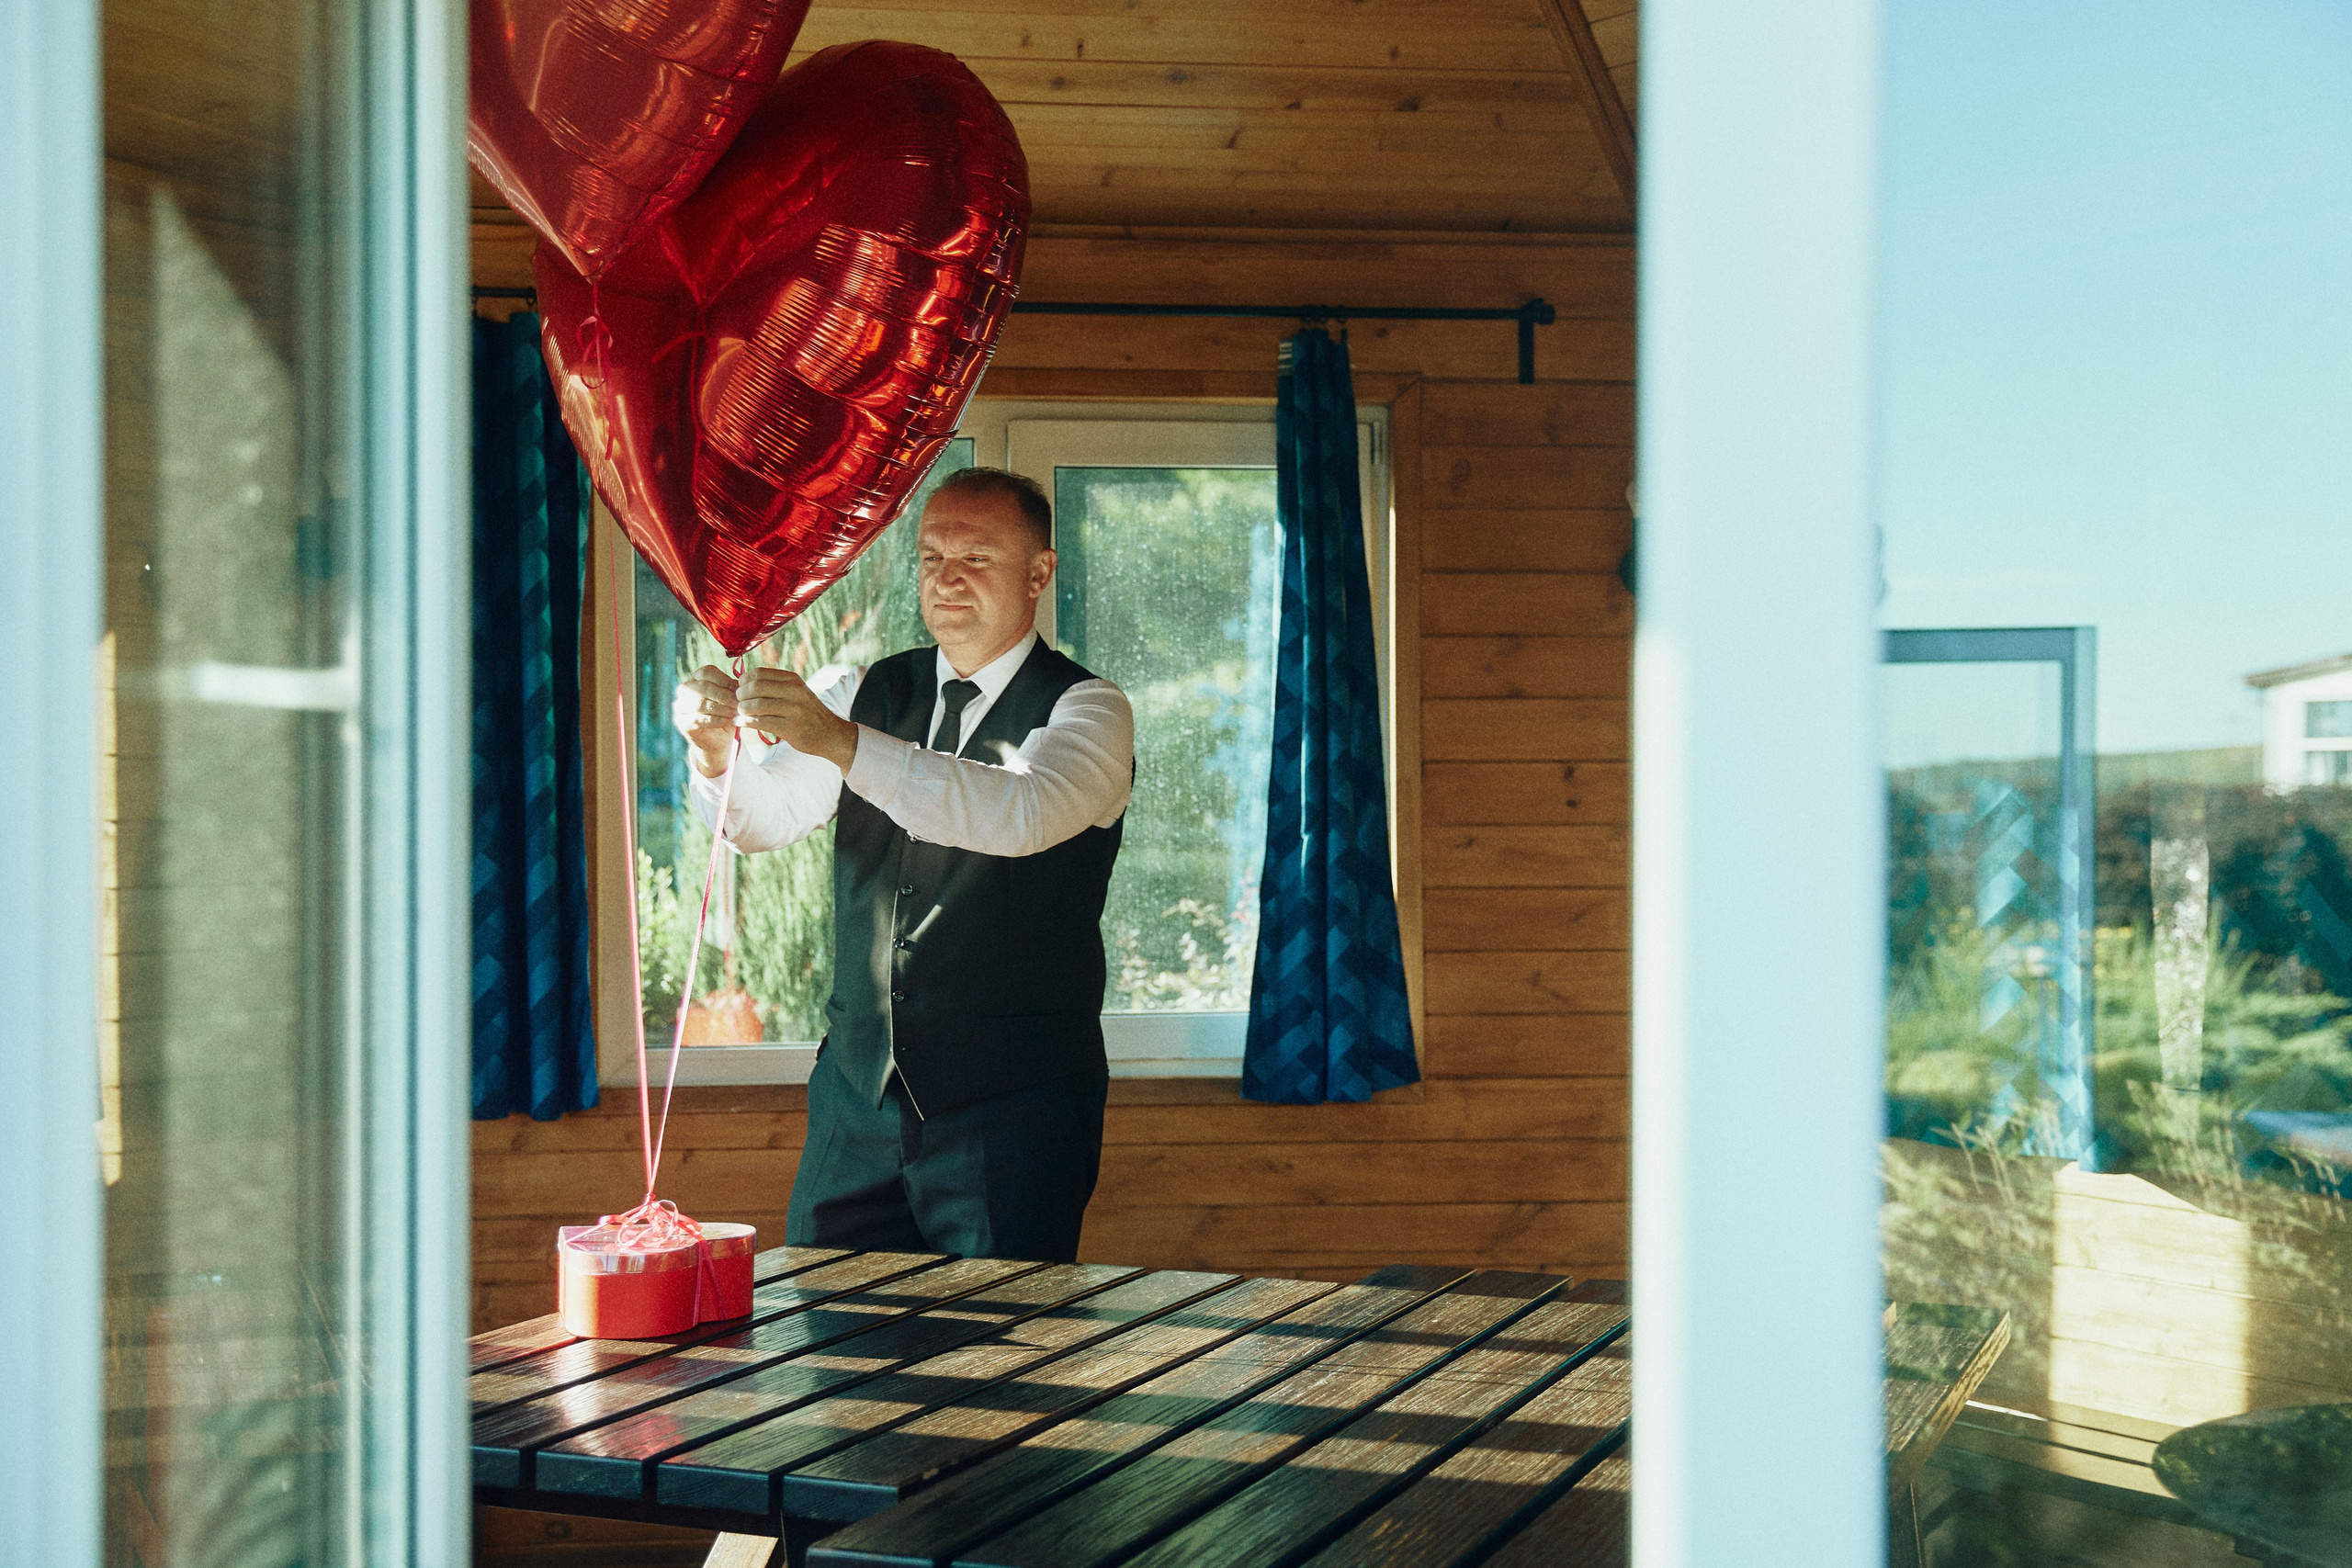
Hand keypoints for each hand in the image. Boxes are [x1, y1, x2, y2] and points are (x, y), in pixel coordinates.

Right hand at [672, 665, 739, 777]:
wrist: (717, 741)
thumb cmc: (725, 715)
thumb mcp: (730, 699)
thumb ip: (732, 690)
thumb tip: (739, 685)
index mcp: (696, 679)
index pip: (707, 672)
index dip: (724, 680)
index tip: (739, 690)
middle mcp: (684, 690)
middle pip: (703, 687)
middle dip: (723, 695)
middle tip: (738, 703)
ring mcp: (680, 706)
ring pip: (699, 704)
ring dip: (720, 708)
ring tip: (734, 713)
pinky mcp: (682, 723)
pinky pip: (697, 719)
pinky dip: (714, 720)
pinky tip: (726, 721)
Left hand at [735, 666, 859, 771]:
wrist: (830, 734)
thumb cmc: (807, 713)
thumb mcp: (796, 692)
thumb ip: (775, 686)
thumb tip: (742, 683)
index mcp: (793, 680)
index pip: (760, 673)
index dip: (744, 681)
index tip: (740, 689)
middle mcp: (794, 691)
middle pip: (755, 687)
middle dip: (741, 695)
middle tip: (738, 703)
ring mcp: (793, 710)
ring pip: (756, 705)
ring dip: (742, 710)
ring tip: (739, 713)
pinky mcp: (790, 728)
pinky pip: (761, 722)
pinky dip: (746, 722)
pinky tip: (741, 723)